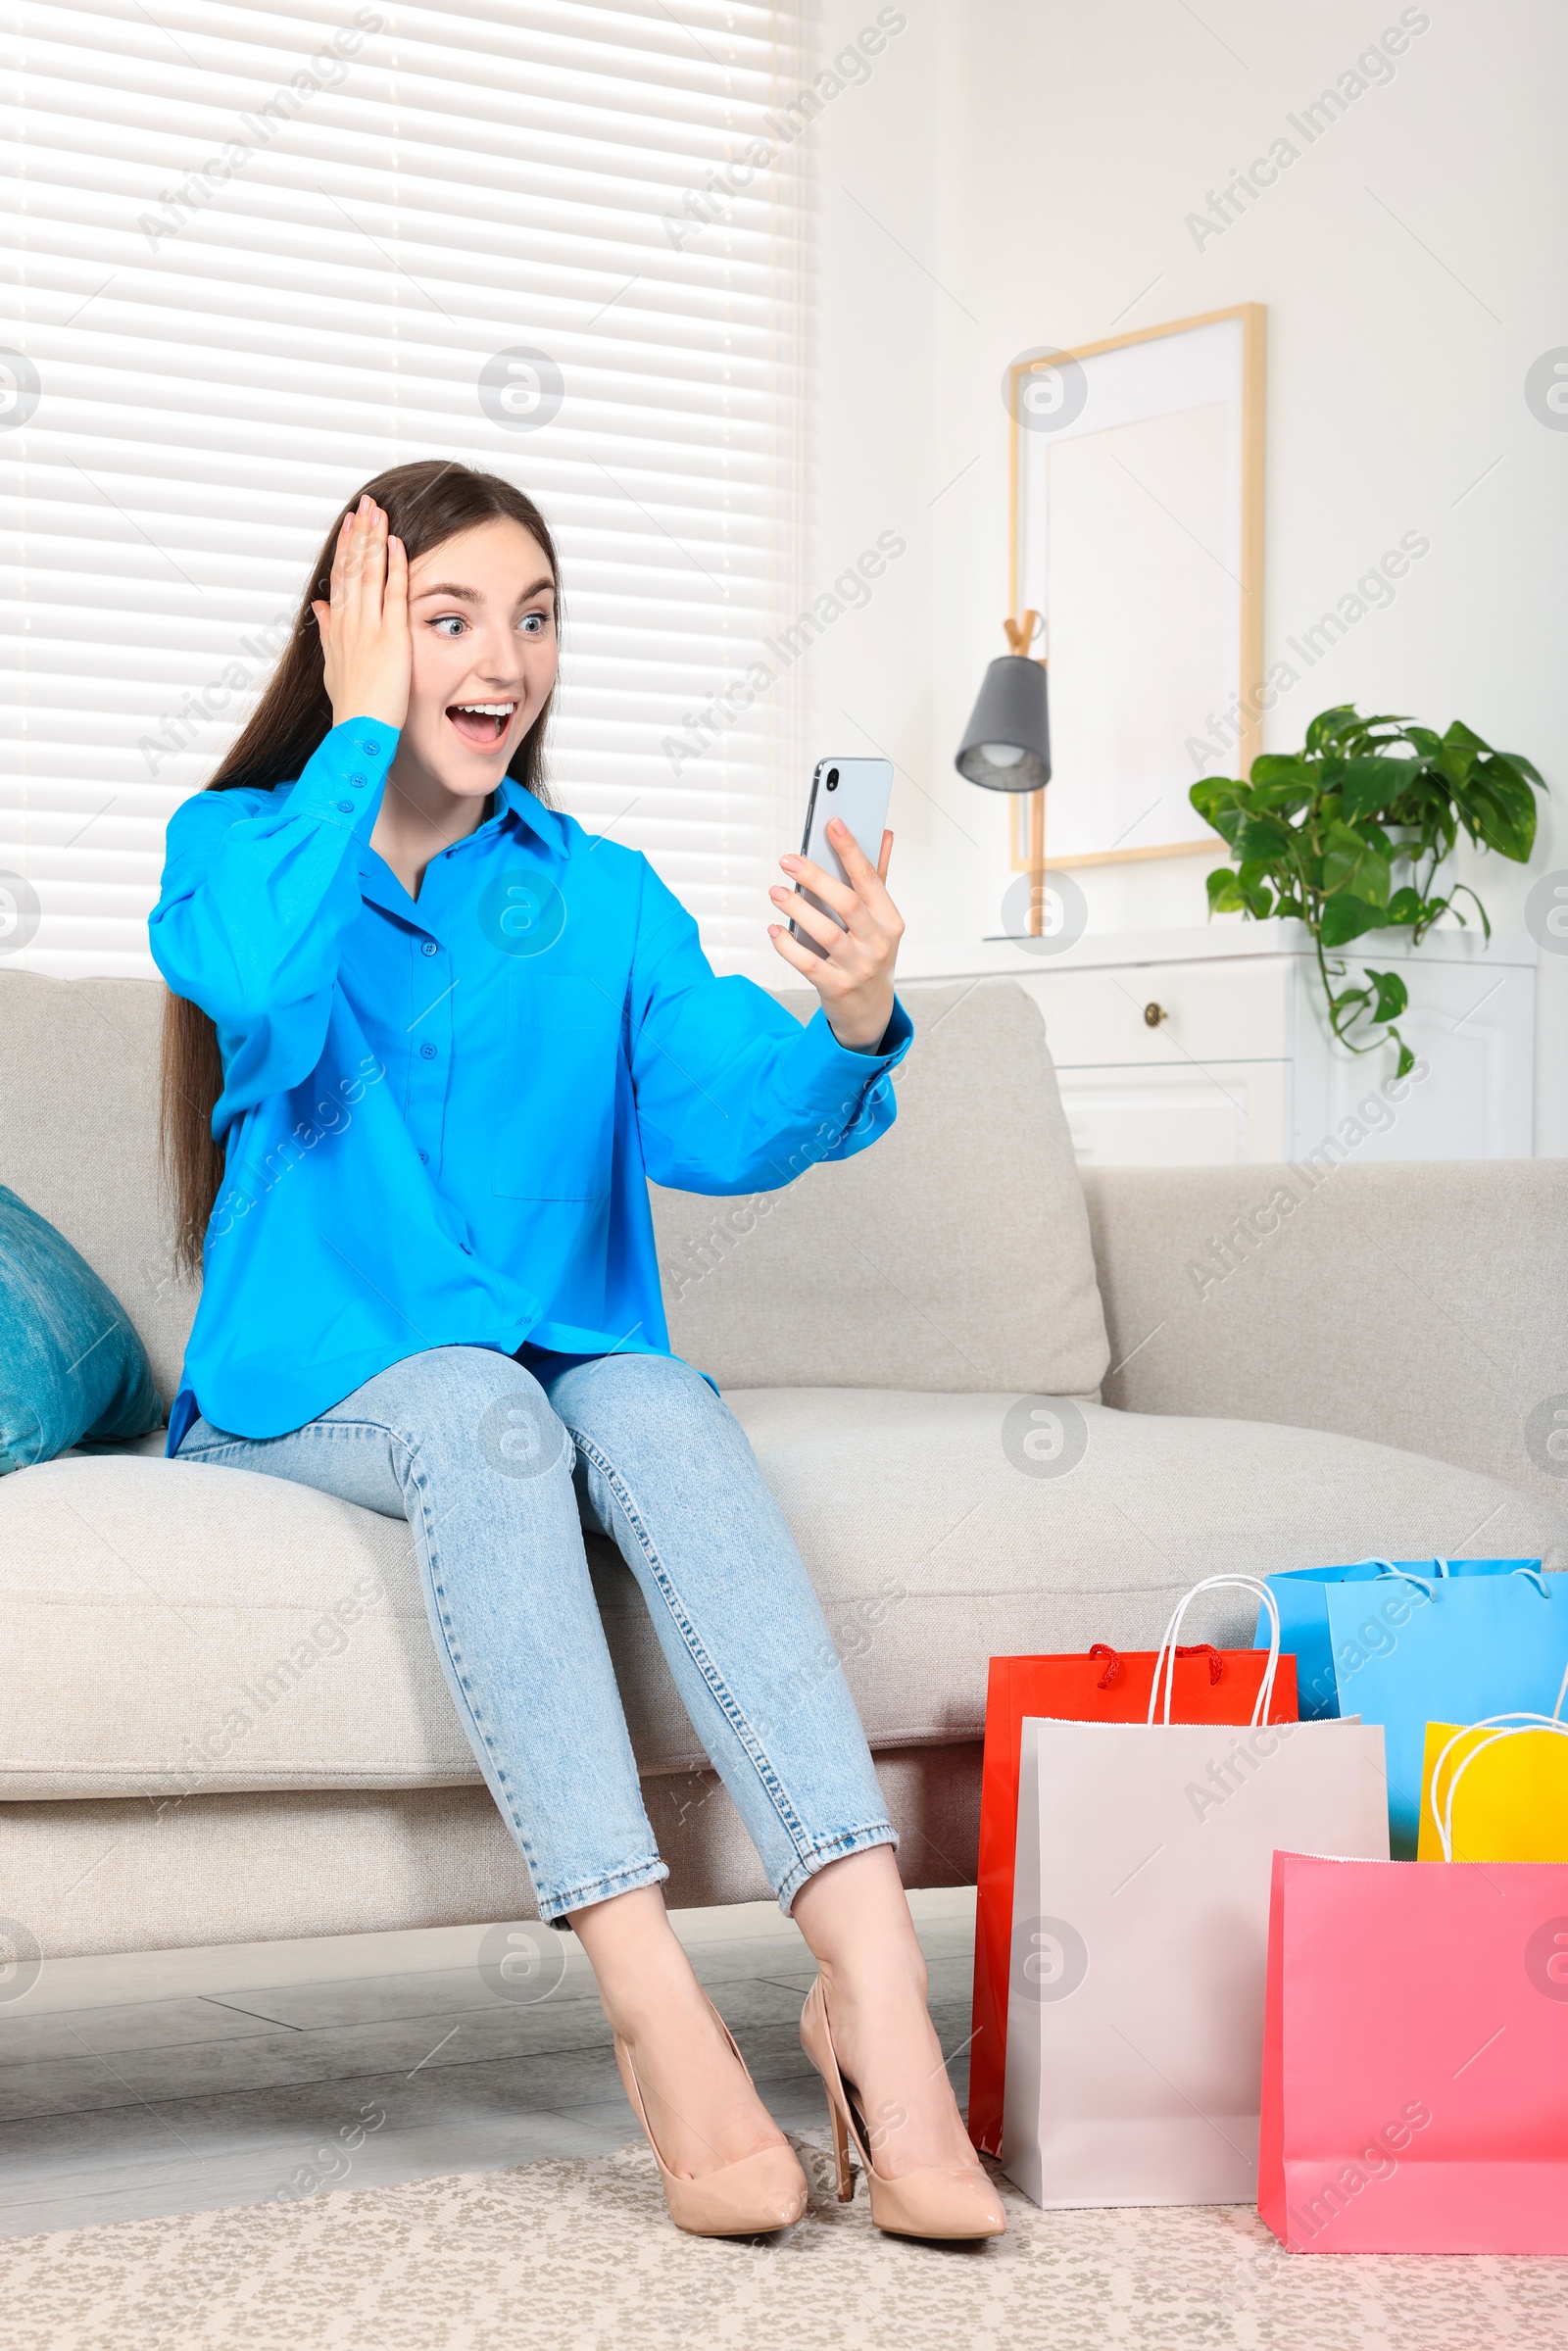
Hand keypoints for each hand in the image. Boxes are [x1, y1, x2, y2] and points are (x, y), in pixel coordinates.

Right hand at [310, 494, 410, 731]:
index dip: (346, 548)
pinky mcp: (391, 638)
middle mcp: (349, 622)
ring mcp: (369, 628)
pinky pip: (392, 594)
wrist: (357, 730)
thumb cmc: (351, 705)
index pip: (341, 577)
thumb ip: (327, 634)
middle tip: (366, 503)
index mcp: (338, 627)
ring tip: (378, 511)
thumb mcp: (333, 666)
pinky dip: (394, 567)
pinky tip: (398, 544)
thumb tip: (320, 609)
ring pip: (369, 573)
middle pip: (352, 567)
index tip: (351, 522)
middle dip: (359, 533)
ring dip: (374, 540)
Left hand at [768, 819, 902, 1049]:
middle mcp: (877, 944)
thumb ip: (878, 878)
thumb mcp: (881, 920)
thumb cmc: (872, 956)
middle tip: (788, 860)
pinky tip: (773, 930)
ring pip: (825, 933)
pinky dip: (787, 945)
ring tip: (776, 892)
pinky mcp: (836, 987)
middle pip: (846, 903)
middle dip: (815, 877)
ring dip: (796, 909)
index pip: (870, 879)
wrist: (870, 1011)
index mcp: (890, 921)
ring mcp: (858, 968)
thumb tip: (884, 834)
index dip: (851, 850)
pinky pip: (807, 963)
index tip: (833, 824)